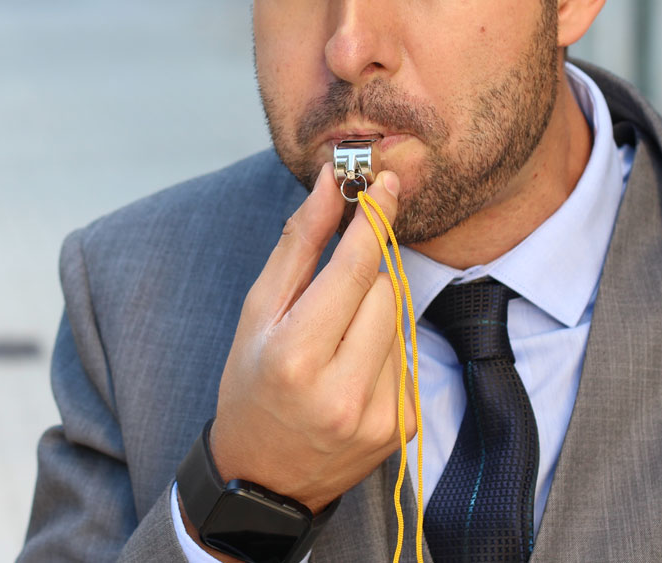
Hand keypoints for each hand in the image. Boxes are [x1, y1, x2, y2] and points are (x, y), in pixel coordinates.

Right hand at [211, 164, 415, 513]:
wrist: (264, 477)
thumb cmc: (252, 385)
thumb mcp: (259, 313)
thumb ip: (300, 245)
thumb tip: (331, 185)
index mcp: (296, 358)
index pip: (352, 270)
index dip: (373, 221)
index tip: (388, 183)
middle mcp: (342, 392)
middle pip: (383, 289)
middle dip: (361, 280)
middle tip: (327, 305)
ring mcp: (379, 414)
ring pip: (399, 318)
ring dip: (373, 317)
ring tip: (335, 349)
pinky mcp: (403, 425)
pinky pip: (408, 353)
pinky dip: (385, 349)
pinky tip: (354, 373)